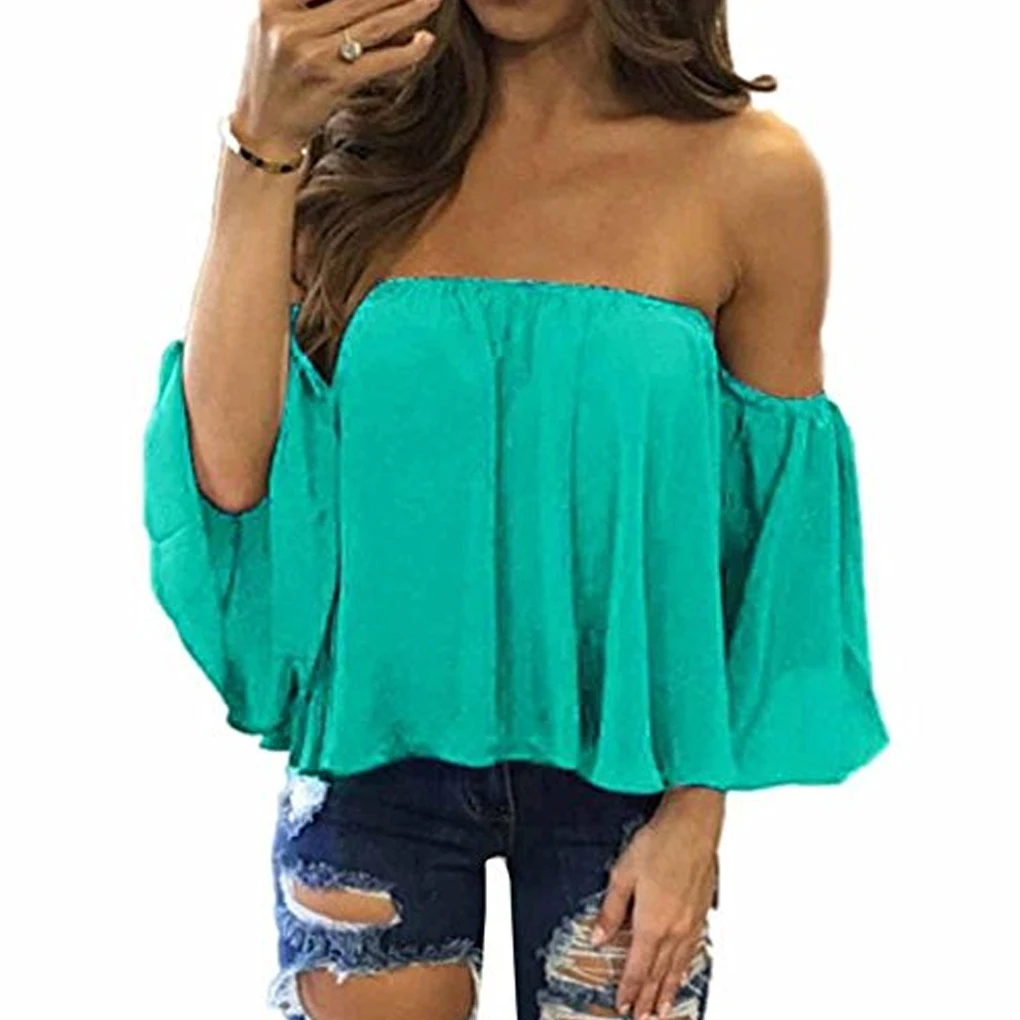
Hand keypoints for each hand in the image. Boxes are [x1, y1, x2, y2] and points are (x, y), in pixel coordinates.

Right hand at [233, 0, 442, 156]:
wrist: (263, 129)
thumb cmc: (273, 74)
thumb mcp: (273, 26)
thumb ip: (307, 6)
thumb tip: (369, 3)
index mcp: (271, 3)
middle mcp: (289, 25)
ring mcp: (312, 55)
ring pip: (371, 24)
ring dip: (407, 10)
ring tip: (432, 0)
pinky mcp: (332, 83)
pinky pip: (378, 62)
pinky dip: (406, 52)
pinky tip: (424, 41)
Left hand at [591, 787, 723, 1018]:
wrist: (692, 825)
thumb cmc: (660, 844)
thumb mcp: (623, 874)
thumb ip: (611, 910)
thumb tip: (600, 937)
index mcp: (652, 924)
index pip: (638, 967)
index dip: (629, 989)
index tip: (623, 1005)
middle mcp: (675, 929)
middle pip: (660, 973)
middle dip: (649, 998)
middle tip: (643, 1017)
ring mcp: (691, 922)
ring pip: (678, 965)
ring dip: (669, 989)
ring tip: (663, 1007)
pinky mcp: (701, 910)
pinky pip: (692, 949)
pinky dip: (686, 967)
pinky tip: (684, 969)